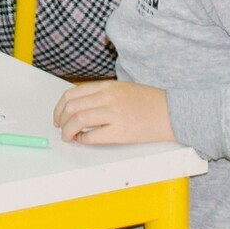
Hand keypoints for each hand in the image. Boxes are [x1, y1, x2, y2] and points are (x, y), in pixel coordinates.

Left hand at [54, 79, 171, 144]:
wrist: (171, 112)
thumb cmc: (149, 102)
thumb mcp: (122, 89)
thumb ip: (102, 94)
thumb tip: (80, 106)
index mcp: (106, 87)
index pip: (71, 94)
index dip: (60, 107)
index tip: (58, 116)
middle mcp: (107, 98)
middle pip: (71, 107)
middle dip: (60, 120)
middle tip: (61, 128)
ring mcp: (113, 114)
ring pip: (77, 121)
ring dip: (68, 131)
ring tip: (68, 137)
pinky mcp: (120, 132)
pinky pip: (92, 137)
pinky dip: (83, 140)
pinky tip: (84, 141)